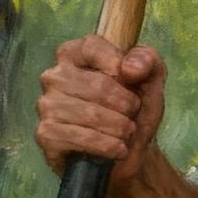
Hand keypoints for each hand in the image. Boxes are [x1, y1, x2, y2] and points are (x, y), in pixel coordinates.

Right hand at [36, 36, 166, 183]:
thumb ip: (147, 60)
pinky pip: (80, 138)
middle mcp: (54, 77)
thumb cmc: (135, 110)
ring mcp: (46, 106)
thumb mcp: (151, 79)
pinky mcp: (46, 135)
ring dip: (120, 128)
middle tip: (132, 115)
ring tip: (126, 132)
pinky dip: (107, 146)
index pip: (91, 46)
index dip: (117, 64)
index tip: (132, 80)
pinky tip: (116, 148)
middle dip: (127, 105)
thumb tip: (128, 68)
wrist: (131, 151)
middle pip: (98, 85)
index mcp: (74, 55)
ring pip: (90, 114)